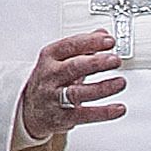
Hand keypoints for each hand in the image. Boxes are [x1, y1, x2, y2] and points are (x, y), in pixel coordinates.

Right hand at [13, 29, 127, 146]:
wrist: (30, 110)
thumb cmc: (48, 81)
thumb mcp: (60, 60)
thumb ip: (82, 47)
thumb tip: (102, 33)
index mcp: (49, 59)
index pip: (69, 46)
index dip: (90, 42)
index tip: (109, 40)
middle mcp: (50, 77)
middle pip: (72, 68)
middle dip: (95, 63)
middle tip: (115, 60)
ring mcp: (54, 97)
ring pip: (78, 92)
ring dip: (102, 87)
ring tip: (120, 82)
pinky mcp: (62, 117)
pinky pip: (84, 115)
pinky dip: (103, 112)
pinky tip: (118, 108)